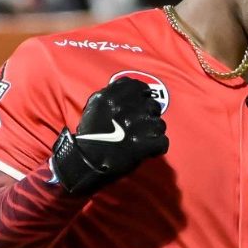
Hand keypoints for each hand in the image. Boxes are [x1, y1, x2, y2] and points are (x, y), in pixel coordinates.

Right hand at [50, 77, 167, 194]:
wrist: (84, 161)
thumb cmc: (88, 136)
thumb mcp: (94, 107)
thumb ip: (110, 96)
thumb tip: (127, 93)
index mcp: (113, 96)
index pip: (138, 86)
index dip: (143, 95)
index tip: (142, 102)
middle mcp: (128, 108)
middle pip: (153, 106)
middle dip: (150, 116)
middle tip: (142, 126)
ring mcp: (138, 126)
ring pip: (159, 124)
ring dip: (154, 133)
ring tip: (144, 140)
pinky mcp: (144, 145)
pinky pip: (162, 142)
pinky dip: (157, 148)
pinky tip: (149, 151)